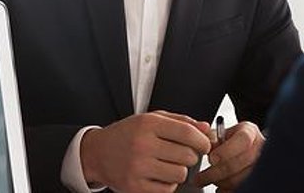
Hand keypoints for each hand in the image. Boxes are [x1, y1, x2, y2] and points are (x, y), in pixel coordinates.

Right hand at [80, 110, 211, 192]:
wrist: (97, 153)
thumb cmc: (128, 134)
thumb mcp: (151, 119)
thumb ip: (180, 121)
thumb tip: (206, 129)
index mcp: (148, 124)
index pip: (187, 132)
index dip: (202, 140)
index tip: (205, 145)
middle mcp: (142, 145)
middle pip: (187, 156)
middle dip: (190, 156)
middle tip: (180, 154)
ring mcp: (138, 168)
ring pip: (180, 174)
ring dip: (179, 171)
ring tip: (167, 165)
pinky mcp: (135, 187)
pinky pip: (167, 189)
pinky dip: (167, 184)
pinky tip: (157, 175)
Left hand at [193, 121, 262, 191]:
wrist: (240, 153)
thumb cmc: (228, 144)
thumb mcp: (220, 135)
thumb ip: (212, 138)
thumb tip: (206, 144)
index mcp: (250, 132)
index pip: (243, 140)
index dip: (226, 151)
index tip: (212, 159)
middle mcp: (260, 148)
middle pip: (240, 162)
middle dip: (217, 172)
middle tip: (200, 178)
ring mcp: (262, 165)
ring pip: (241, 179)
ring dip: (221, 182)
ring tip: (208, 181)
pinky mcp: (258, 180)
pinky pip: (242, 188)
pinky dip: (227, 190)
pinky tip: (220, 187)